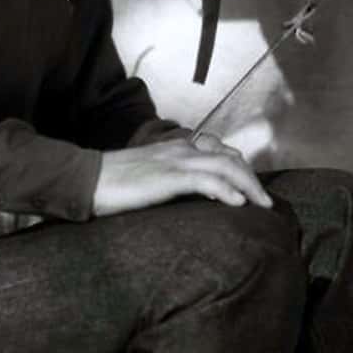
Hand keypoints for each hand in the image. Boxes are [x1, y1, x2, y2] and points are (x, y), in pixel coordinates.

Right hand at [91, 133, 272, 217]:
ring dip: (249, 185)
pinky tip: (237, 203)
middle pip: (230, 157)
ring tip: (262, 205)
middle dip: (252, 179)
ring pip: (226, 166)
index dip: (241, 168)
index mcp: (176, 147)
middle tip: (265, 202)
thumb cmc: (114, 183)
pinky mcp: (168, 177)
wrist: (87, 180)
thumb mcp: (149, 176)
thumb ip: (171, 179)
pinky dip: (226, 190)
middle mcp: (181, 149)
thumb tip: (193, 197)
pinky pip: (206, 180)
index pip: (221, 151)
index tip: (251, 190)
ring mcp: (175, 161)